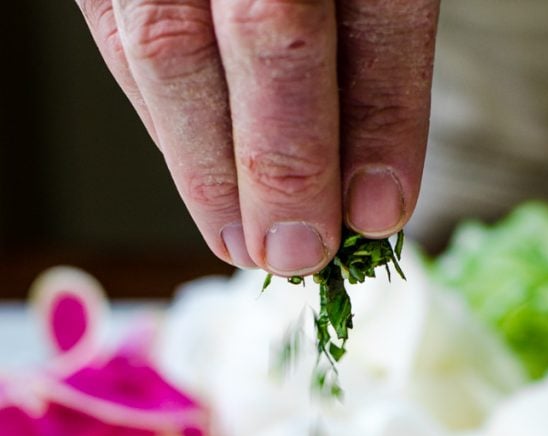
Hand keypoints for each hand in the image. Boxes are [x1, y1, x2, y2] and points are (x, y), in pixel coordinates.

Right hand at [76, 0, 439, 273]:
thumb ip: (374, 48)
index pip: (372, 8)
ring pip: (168, 45)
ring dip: (208, 165)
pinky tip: (199, 175)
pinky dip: (164, 121)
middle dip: (282, 161)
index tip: (378, 213)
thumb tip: (370, 198)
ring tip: (243, 241)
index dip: (379, 118)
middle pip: (265, 25)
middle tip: (298, 253)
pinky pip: (122, 39)